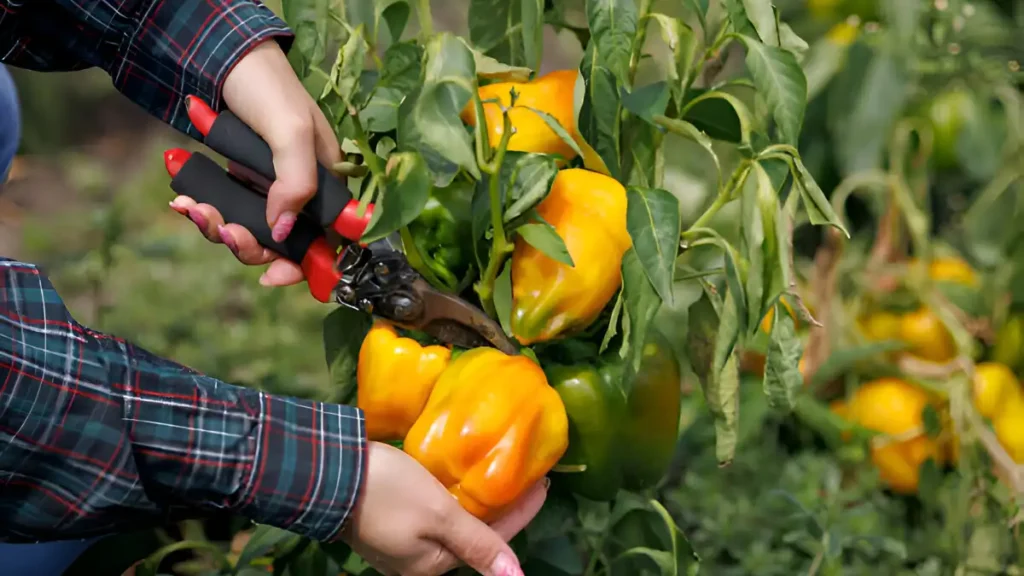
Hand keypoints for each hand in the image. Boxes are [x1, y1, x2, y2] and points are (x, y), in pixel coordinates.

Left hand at [170, 39, 339, 286]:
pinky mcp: (239, 184)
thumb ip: (296, 182)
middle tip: (223, 230)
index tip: (273, 277)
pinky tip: (183, 196)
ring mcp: (268, 189)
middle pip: (283, 244)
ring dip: (218, 228)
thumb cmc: (268, 88)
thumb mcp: (290, 131)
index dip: (306, 265)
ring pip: (249, 232)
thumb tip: (282, 229)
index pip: (327, 240)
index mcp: (326, 183)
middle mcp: (300, 192)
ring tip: (192, 206)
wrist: (224, 60)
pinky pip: (223, 212)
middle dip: (250, 246)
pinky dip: (202, 210)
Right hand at [342, 442, 546, 575]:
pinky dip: (450, 498)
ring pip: (452, 523)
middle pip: (474, 534)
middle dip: (501, 507)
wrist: (324, 473)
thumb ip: (477, 542)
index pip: (494, 539)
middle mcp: (419, 562)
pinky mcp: (387, 523)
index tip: (545, 483)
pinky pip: (431, 515)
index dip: (522, 511)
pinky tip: (458, 480)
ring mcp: (401, 544)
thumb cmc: (387, 492)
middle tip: (525, 475)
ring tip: (498, 474)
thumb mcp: (438, 514)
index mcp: (434, 565)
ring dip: (476, 502)